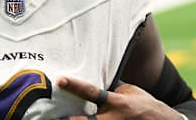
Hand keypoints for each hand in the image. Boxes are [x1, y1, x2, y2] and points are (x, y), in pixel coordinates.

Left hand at [53, 77, 182, 119]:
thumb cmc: (145, 105)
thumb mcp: (130, 92)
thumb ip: (110, 90)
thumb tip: (90, 82)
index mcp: (118, 102)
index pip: (92, 92)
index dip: (75, 86)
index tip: (60, 80)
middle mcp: (114, 119)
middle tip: (50, 116)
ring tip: (54, 119)